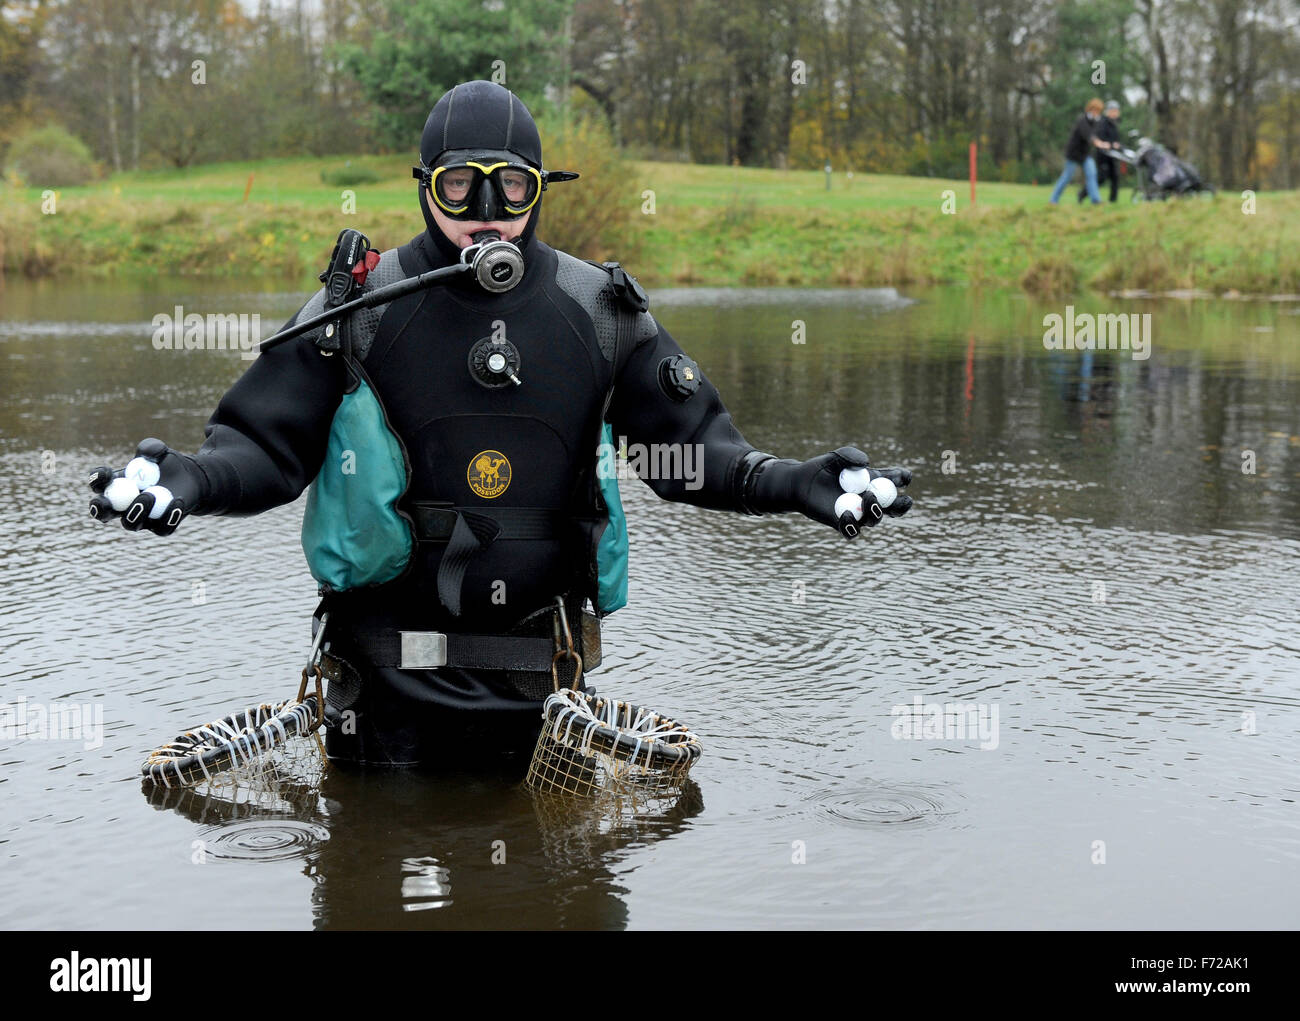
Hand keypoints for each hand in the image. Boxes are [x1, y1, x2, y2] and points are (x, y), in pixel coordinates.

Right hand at [88, 438, 203, 535]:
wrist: (192, 478)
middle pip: (103, 513)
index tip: (106, 473)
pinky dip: (169, 516)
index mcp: (116, 485)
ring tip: (149, 495)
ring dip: (136, 512)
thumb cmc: (168, 463)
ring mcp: (141, 519)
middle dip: (99, 509)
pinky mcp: (161, 527)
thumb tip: (146, 454)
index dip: (97, 480)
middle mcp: (123, 506)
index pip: (99, 485)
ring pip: (130, 524)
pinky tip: (178, 502)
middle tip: (107, 502)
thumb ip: (152, 448)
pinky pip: (161, 528)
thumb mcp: (162, 451)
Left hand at [750, 446, 912, 538]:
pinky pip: (852, 530)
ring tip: (868, 497)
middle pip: (892, 507)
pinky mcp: (841, 523)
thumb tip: (866, 464)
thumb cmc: (820, 468)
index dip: (902, 479)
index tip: (904, 476)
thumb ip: (850, 455)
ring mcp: (857, 513)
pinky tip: (847, 514)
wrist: (799, 484)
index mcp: (873, 482)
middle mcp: (869, 500)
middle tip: (903, 499)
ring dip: (876, 511)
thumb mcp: (835, 457)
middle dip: (902, 505)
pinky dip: (852, 524)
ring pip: (874, 520)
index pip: (894, 482)